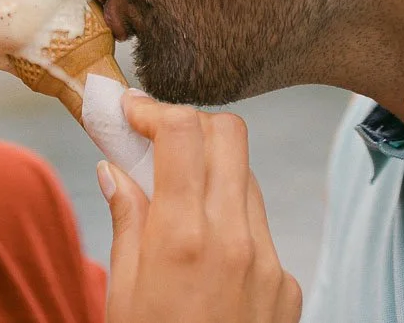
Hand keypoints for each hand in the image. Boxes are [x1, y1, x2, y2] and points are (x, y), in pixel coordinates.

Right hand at [99, 92, 302, 322]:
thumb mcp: (121, 294)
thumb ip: (127, 222)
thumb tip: (115, 170)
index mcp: (184, 238)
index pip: (184, 131)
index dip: (155, 108)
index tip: (131, 110)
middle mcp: (235, 239)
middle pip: (229, 135)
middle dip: (191, 125)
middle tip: (158, 141)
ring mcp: (269, 263)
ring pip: (248, 181)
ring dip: (214, 175)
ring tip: (178, 203)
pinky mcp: (288, 287)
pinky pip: (261, 232)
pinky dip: (233, 227)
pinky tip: (207, 264)